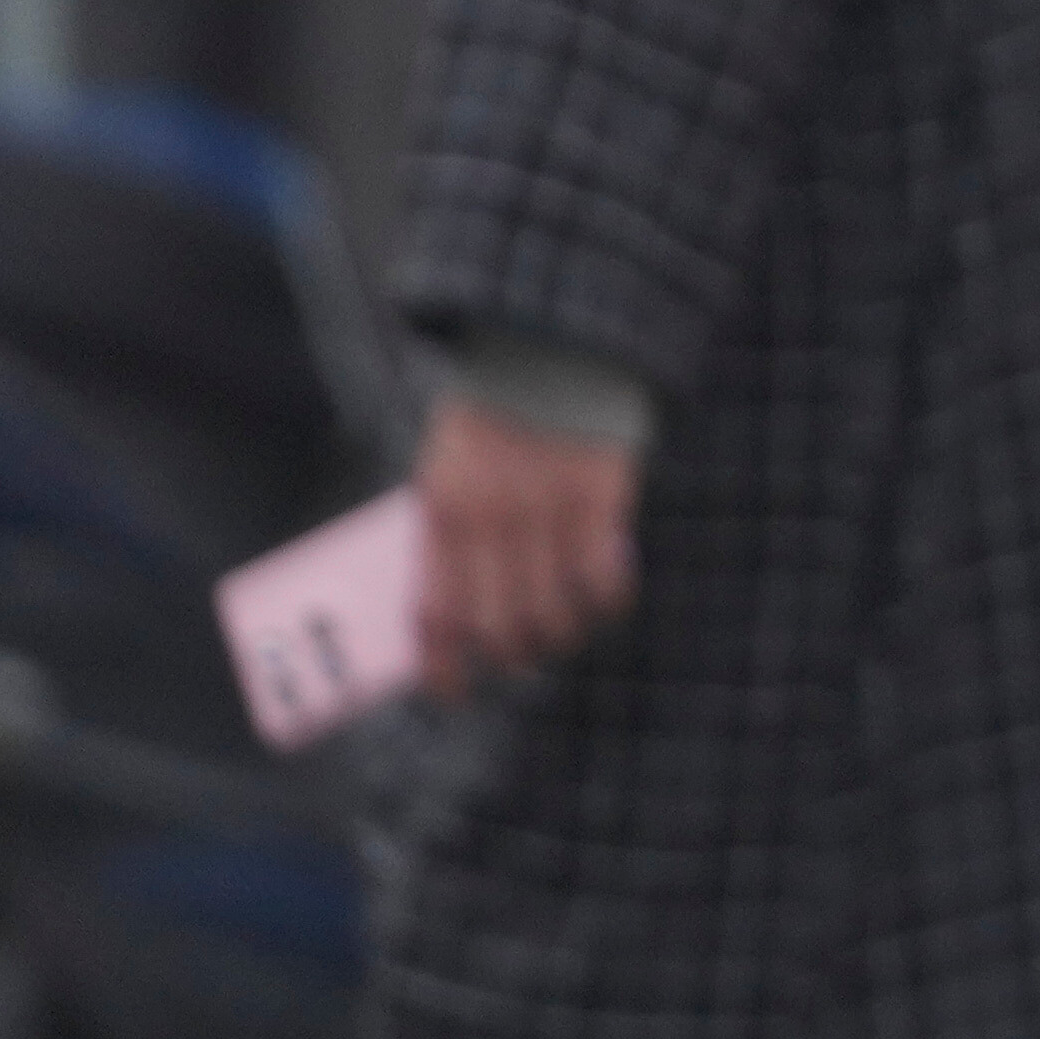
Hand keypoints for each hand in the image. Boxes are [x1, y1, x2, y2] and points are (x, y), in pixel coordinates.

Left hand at [413, 388, 640, 695]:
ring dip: (557, 638)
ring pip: (554, 617)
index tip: (452, 693)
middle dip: (507, 658)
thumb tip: (446, 615)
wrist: (549, 345)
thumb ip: (445, 532)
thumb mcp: (444, 467)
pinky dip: (605, 604)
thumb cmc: (490, 417)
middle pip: (499, 630)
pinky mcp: (601, 498)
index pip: (435, 616)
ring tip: (558, 632)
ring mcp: (549, 509)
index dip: (443, 669)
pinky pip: (604, 583)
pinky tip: (602, 598)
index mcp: (441, 509)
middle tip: (515, 657)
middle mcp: (492, 517)